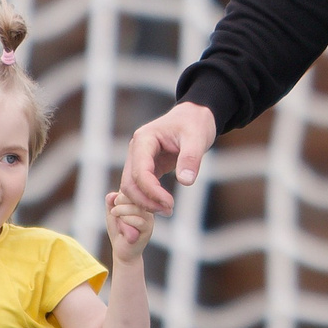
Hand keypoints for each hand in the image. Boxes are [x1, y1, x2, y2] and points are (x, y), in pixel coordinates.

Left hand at [104, 188, 156, 261]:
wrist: (122, 251)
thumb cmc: (118, 232)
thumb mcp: (112, 214)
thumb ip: (111, 203)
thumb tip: (112, 194)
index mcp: (140, 203)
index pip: (135, 190)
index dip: (122, 194)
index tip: (114, 203)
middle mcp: (147, 209)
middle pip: (137, 197)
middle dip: (121, 201)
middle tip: (114, 211)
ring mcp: (149, 219)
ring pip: (137, 208)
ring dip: (122, 211)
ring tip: (116, 216)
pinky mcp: (148, 230)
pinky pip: (139, 221)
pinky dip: (128, 221)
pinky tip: (123, 225)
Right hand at [121, 101, 217, 215]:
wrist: (194, 116)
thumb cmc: (195, 123)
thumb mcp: (197, 138)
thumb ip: (191, 158)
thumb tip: (185, 181)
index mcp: (144, 140)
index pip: (140, 172)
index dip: (152, 191)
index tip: (170, 204)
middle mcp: (136, 150)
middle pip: (130, 183)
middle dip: (146, 201)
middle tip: (168, 210)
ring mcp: (139, 159)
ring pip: (131, 188)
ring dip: (145, 203)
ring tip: (168, 210)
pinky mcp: (147, 167)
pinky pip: (140, 187)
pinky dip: (147, 199)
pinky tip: (161, 208)